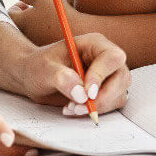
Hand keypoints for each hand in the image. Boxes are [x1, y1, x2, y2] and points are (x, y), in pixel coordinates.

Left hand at [8, 0, 129, 114]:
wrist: (33, 77)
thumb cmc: (38, 66)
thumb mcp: (44, 69)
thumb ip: (61, 77)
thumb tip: (80, 93)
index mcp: (94, 44)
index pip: (112, 57)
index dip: (102, 75)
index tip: (86, 92)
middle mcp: (105, 58)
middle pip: (122, 77)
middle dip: (103, 97)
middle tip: (80, 106)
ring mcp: (108, 76)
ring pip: (119, 94)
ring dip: (99, 106)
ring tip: (72, 107)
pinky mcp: (105, 92)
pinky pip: (111, 104)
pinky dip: (96, 111)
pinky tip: (75, 109)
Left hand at [9, 0, 75, 45]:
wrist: (81, 34)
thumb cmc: (61, 14)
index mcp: (19, 23)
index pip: (11, 12)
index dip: (19, 5)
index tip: (27, 3)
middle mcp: (22, 38)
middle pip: (18, 25)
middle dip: (24, 16)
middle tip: (35, 10)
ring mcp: (33, 47)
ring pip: (29, 33)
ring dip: (34, 25)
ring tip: (48, 20)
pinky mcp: (44, 53)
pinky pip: (39, 41)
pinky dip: (43, 35)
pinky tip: (55, 31)